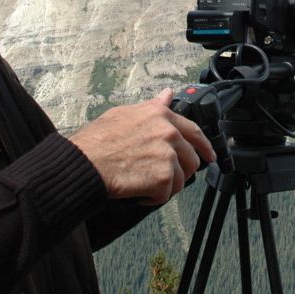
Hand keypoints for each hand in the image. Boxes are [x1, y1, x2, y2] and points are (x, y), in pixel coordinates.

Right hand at [70, 89, 215, 205]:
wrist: (85, 163)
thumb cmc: (97, 141)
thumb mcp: (124, 114)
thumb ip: (151, 107)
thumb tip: (167, 95)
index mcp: (161, 116)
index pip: (194, 131)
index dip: (204, 146)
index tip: (209, 155)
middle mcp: (168, 133)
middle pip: (191, 160)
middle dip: (178, 172)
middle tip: (160, 177)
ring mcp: (167, 155)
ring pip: (180, 180)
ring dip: (163, 186)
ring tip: (142, 181)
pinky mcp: (163, 177)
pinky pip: (166, 195)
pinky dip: (152, 198)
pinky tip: (137, 190)